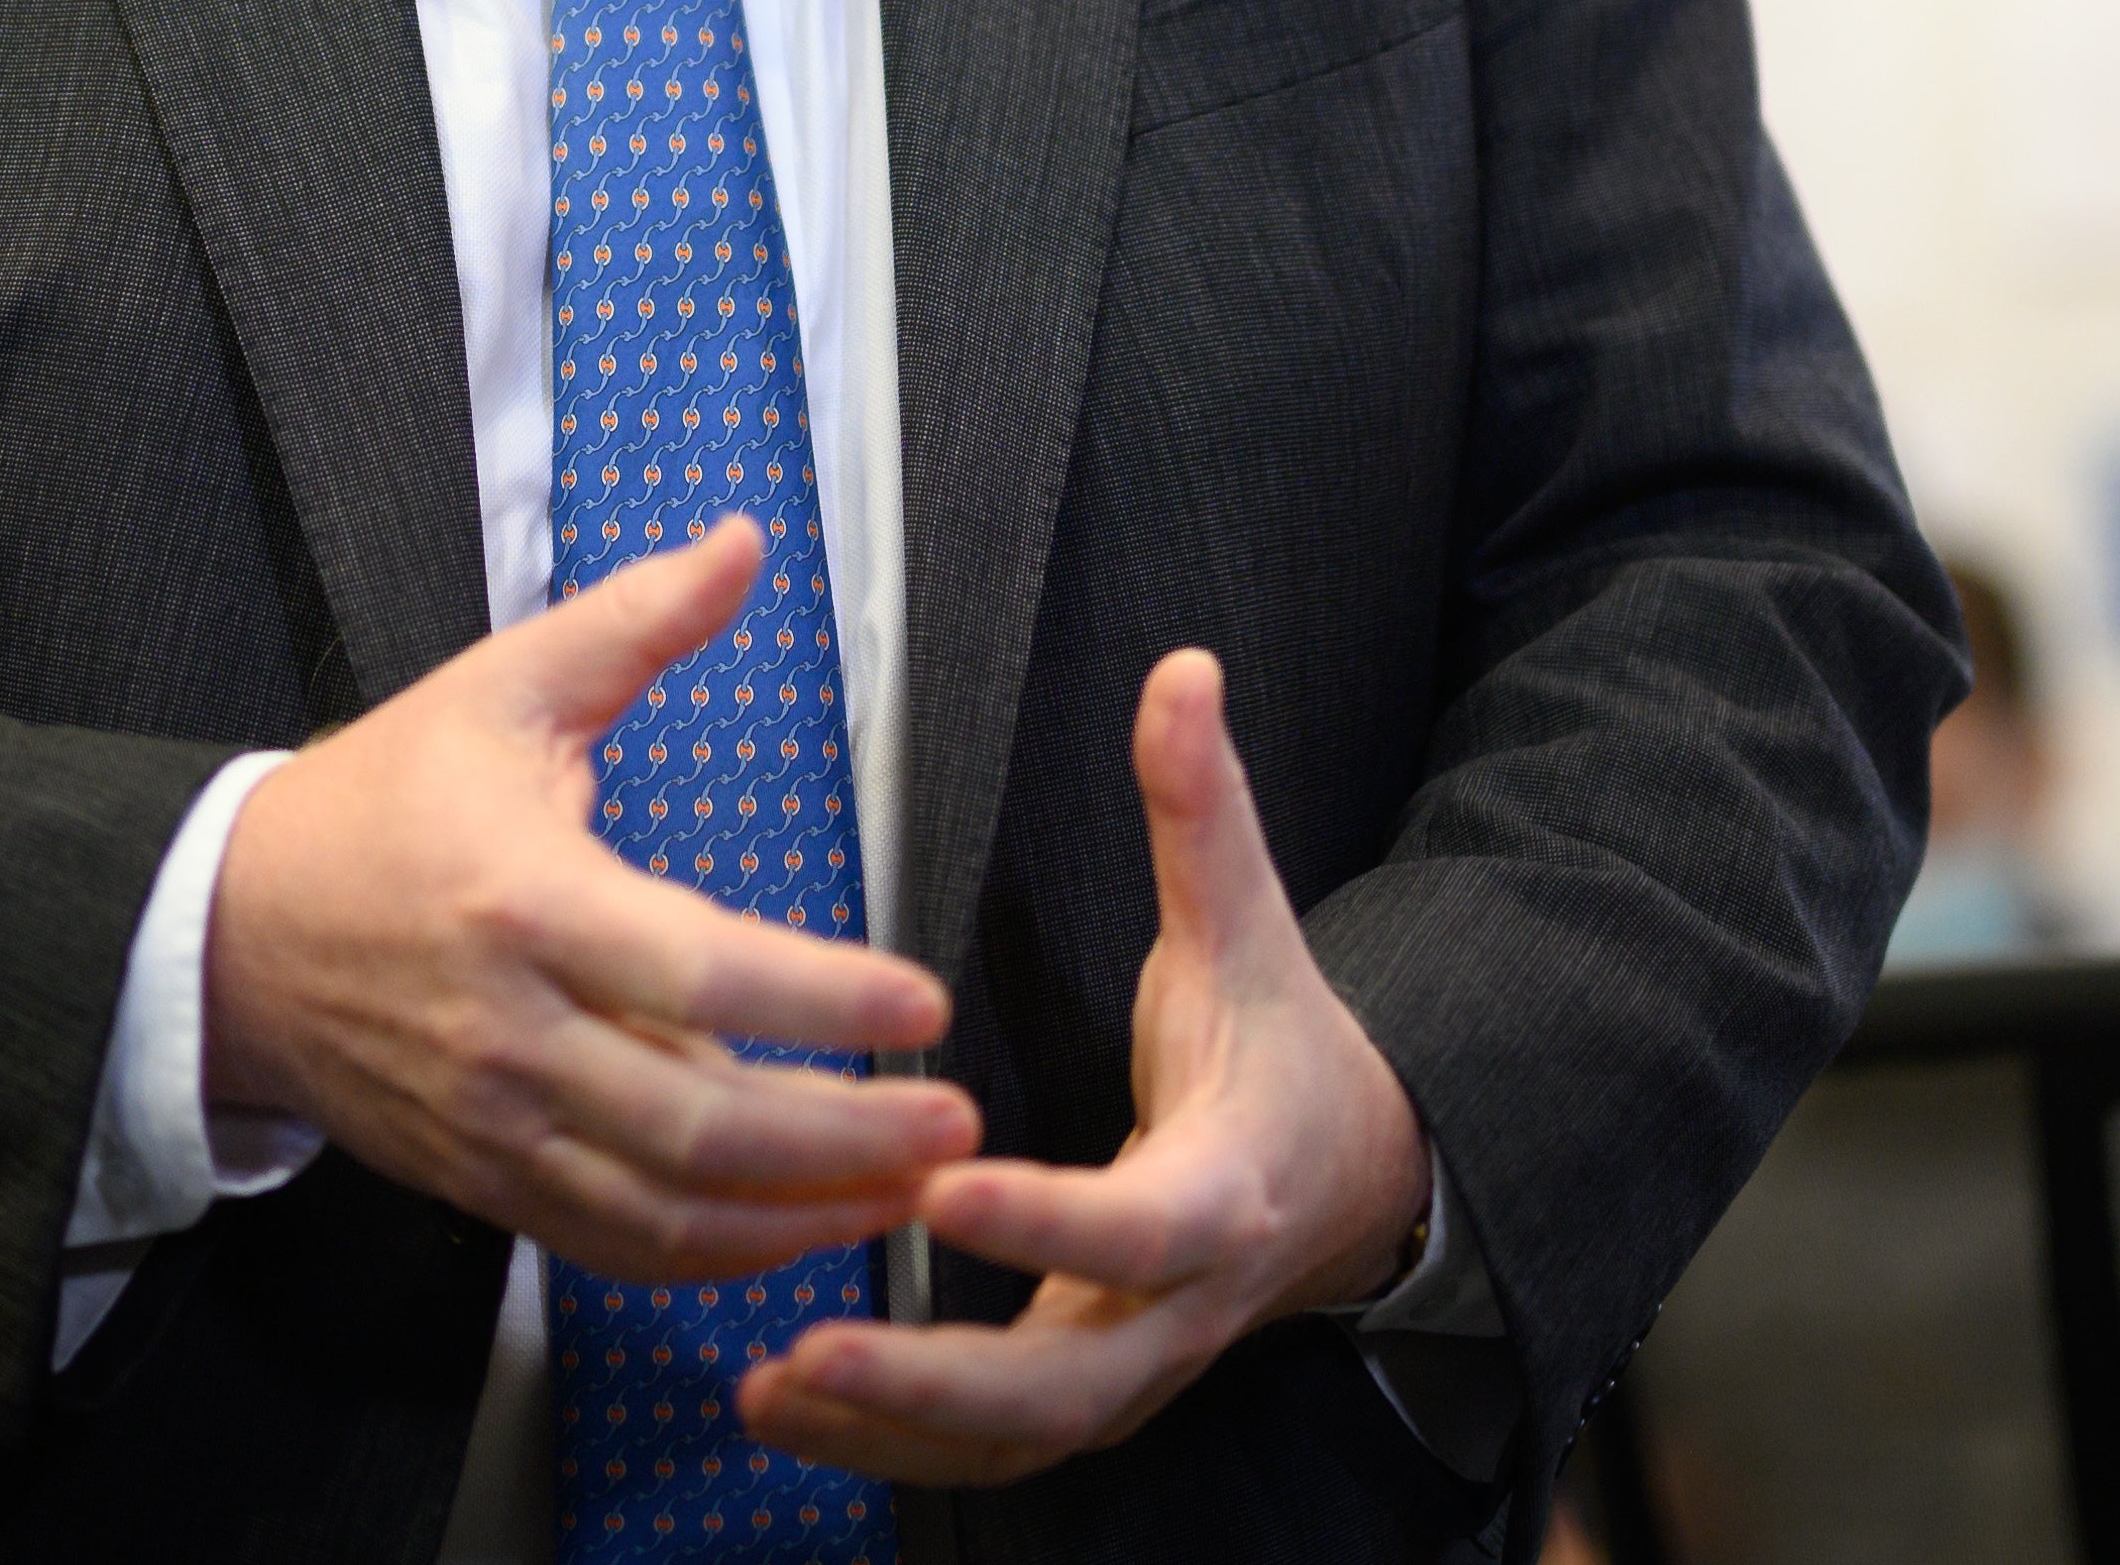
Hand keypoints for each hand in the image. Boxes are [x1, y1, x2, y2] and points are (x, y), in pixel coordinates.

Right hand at [202, 515, 976, 1284]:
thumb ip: (633, 623)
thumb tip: (742, 545)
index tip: (922, 999)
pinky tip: (806, 1229)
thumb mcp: (501, 690)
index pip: (694, 972)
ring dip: (804, 1215)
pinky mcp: (487, 1182)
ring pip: (667, 1209)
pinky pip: (618, 1246)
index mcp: (524, 901)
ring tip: (911, 1190)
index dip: (817, 996)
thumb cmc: (378, 804)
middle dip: (844, 1135)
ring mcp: (497, 1123)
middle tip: (956, 1126)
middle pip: (697, 1121)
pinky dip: (721, 1256)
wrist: (233, 933)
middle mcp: (512, 1031)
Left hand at [736, 647, 1430, 1486]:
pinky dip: (894, 1442)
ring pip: (1021, 1436)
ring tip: (770, 1386)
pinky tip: (787, 1404)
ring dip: (894, 1426)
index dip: (1048, 1220)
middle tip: (810, 1347)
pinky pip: (995, 1446)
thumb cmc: (1279, 1047)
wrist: (1349, 1179)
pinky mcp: (1092, 1390)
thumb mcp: (1249, 926)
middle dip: (936, 1378)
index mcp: (1228, 1189)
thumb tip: (1183, 673)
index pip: (1142, 1226)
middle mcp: (1184, 1304)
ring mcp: (1137, 1362)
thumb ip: (1202, 811)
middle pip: (1071, 1384)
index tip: (940, 1186)